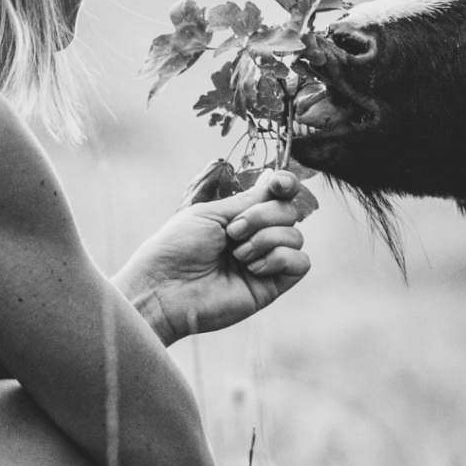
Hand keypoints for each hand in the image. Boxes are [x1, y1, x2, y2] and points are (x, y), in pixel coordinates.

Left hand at [115, 170, 310, 343]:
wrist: (164, 289)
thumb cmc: (177, 248)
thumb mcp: (211, 213)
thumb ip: (248, 199)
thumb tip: (274, 177)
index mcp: (241, 216)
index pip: (278, 195)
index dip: (286, 185)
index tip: (279, 183)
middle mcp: (258, 236)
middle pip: (290, 212)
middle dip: (264, 216)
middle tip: (232, 232)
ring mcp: (267, 261)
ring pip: (296, 236)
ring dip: (266, 239)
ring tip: (237, 255)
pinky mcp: (273, 286)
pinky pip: (301, 263)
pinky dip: (279, 259)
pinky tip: (253, 268)